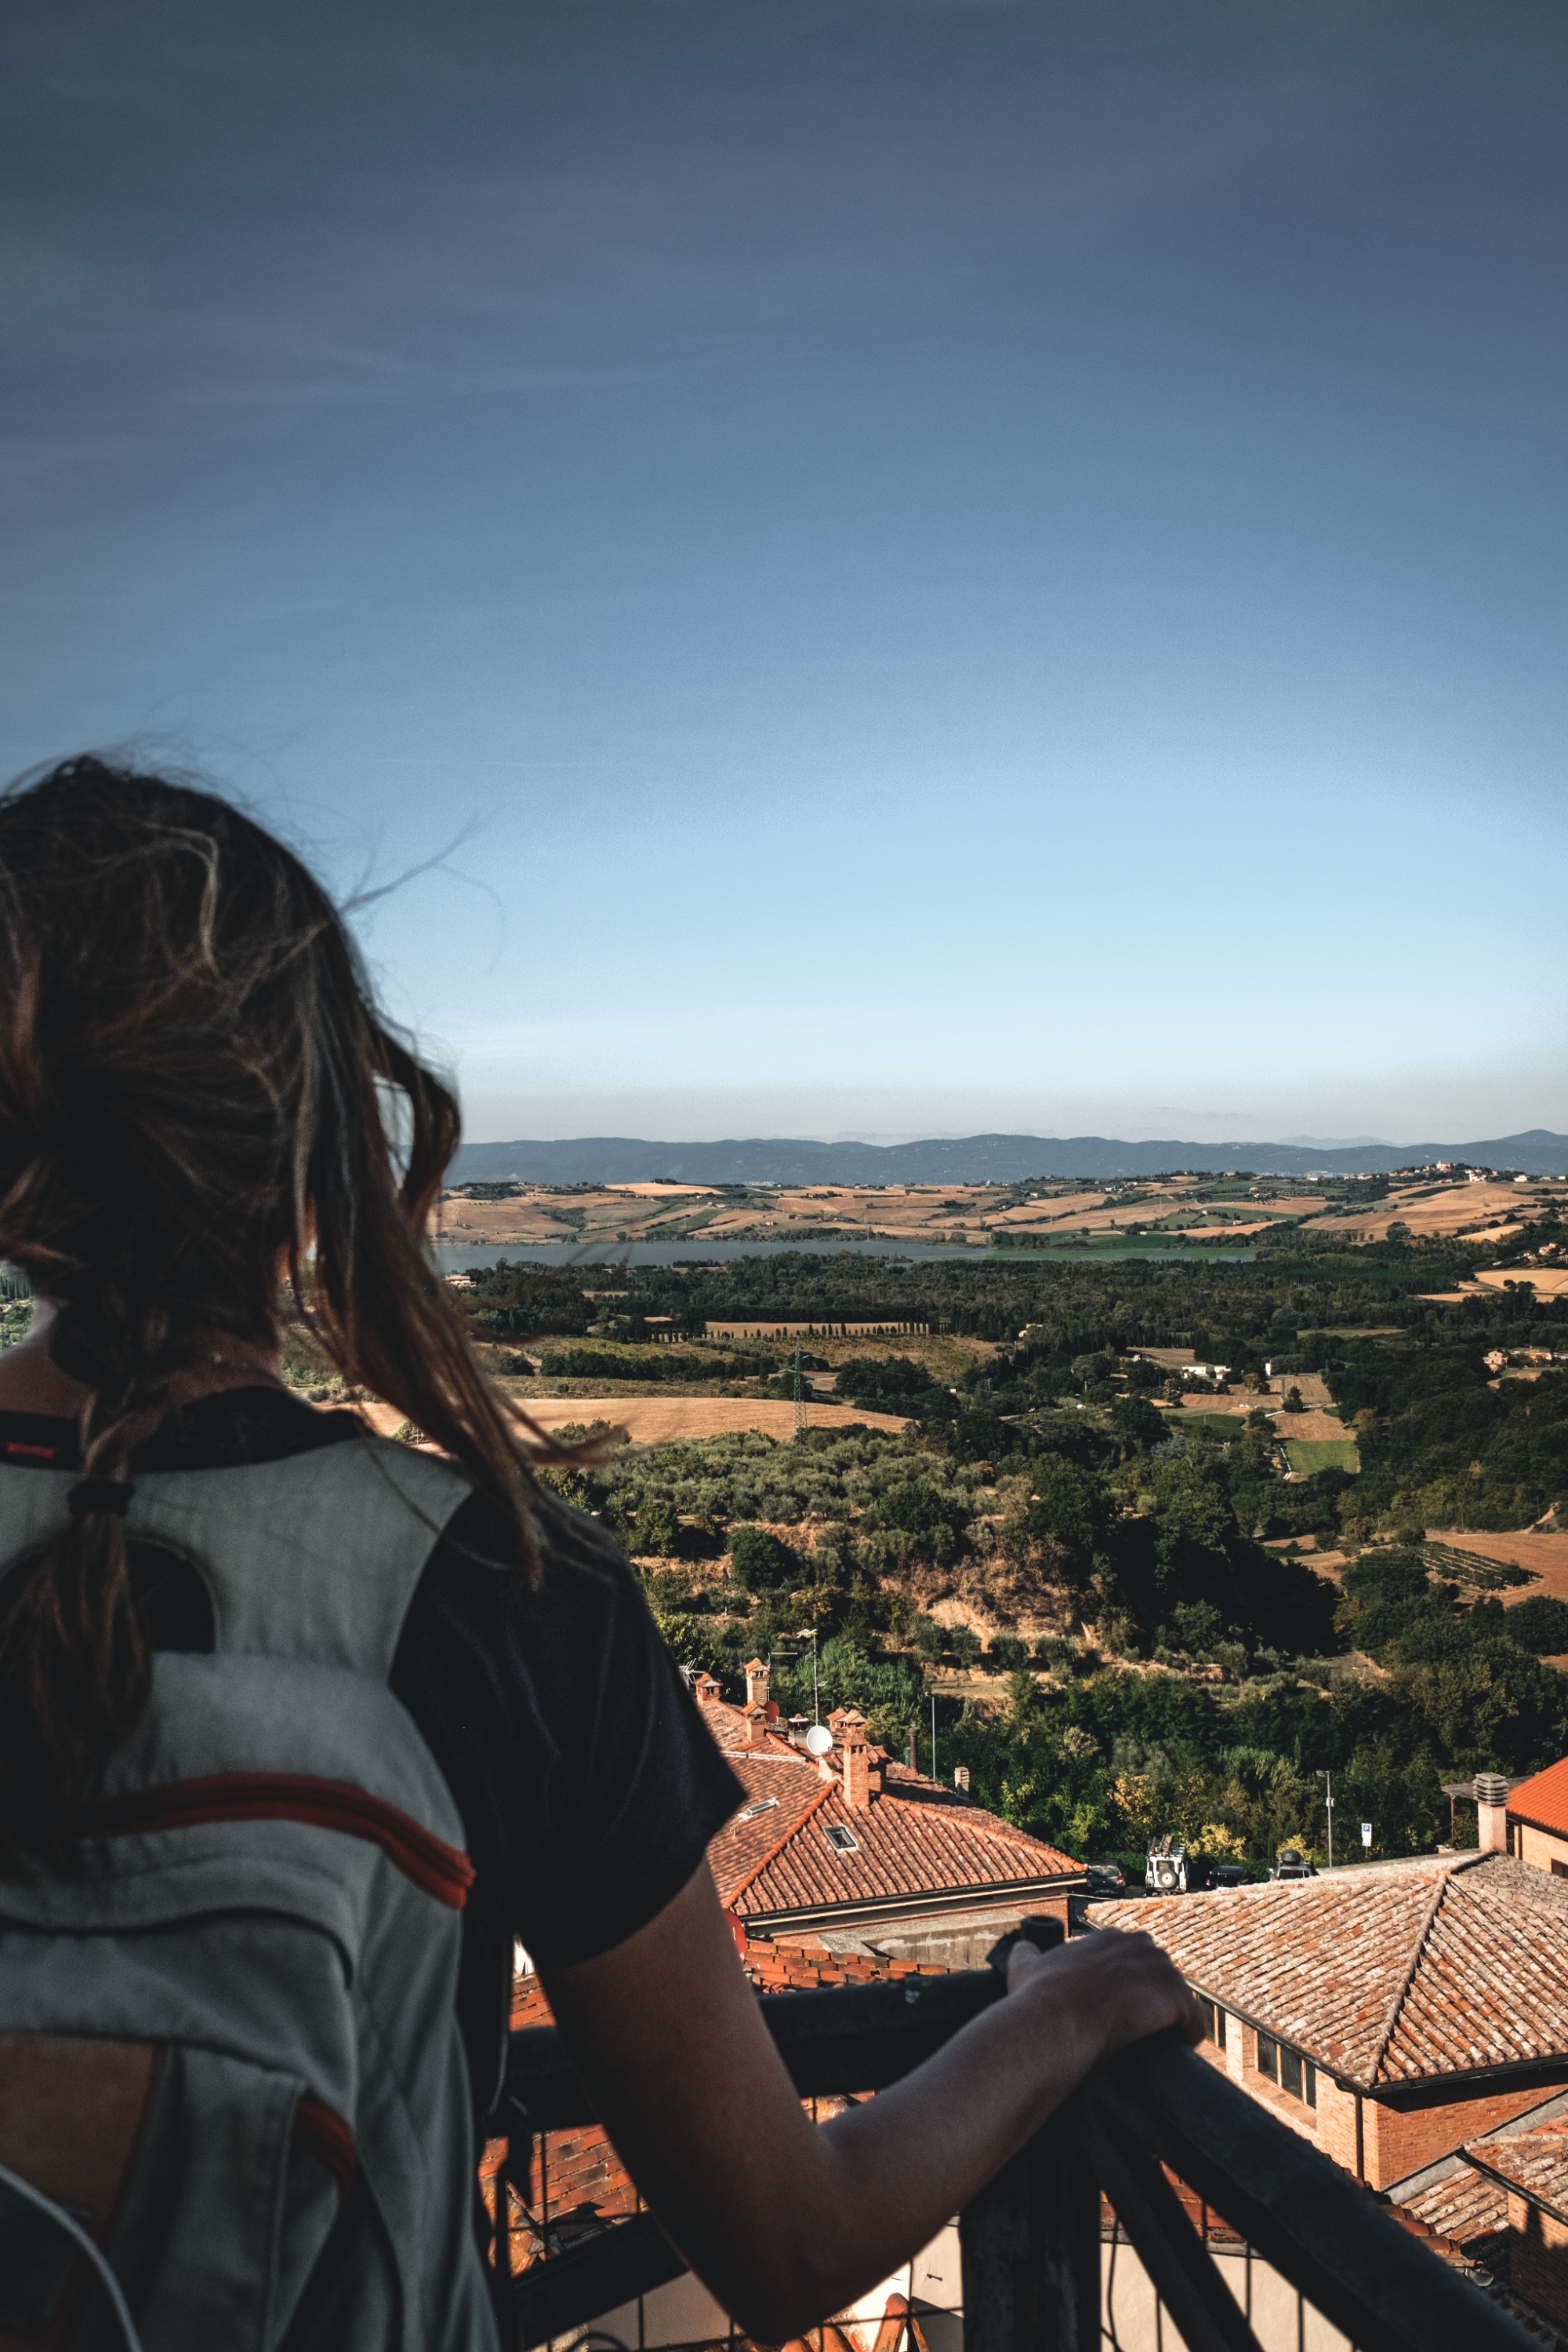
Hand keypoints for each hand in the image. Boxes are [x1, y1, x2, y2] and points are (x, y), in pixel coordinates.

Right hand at [1006, 1926, 1203, 2066]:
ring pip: (1179, 2001)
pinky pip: (1194, 2024)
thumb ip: (1027, 1953)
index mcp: (1110, 1938)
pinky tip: (1171, 2053)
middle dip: (1153, 2005)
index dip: (1129, 1992)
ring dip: (1171, 2024)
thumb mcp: (1026, 1966)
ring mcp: (1161, 1970)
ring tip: (1153, 2048)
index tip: (1119, 2015)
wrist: (1057, 2019)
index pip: (1134, 1962)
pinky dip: (1187, 2040)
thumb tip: (1023, 1948)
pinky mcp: (1176, 1998)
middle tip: (1135, 2034)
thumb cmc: (1040, 1997)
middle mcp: (1140, 1945)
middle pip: (1161, 1979)